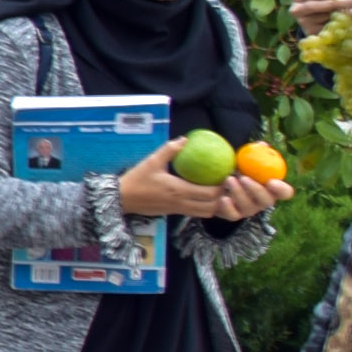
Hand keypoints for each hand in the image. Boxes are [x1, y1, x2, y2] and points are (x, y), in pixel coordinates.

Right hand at [117, 143, 291, 223]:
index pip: (210, 193)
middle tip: (232, 185)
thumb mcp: (152, 161)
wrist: (120, 199)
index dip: (225, 187)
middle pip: (213, 206)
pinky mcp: (174, 212)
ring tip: (222, 192)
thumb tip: (186, 139)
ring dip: (217, 204)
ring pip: (206, 212)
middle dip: (225, 197)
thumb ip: (169, 150)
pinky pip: (197, 212)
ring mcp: (178, 210)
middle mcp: (181, 203)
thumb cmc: (136, 180)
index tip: (232, 177)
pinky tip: (207, 196)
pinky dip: (206, 207)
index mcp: (178, 190)